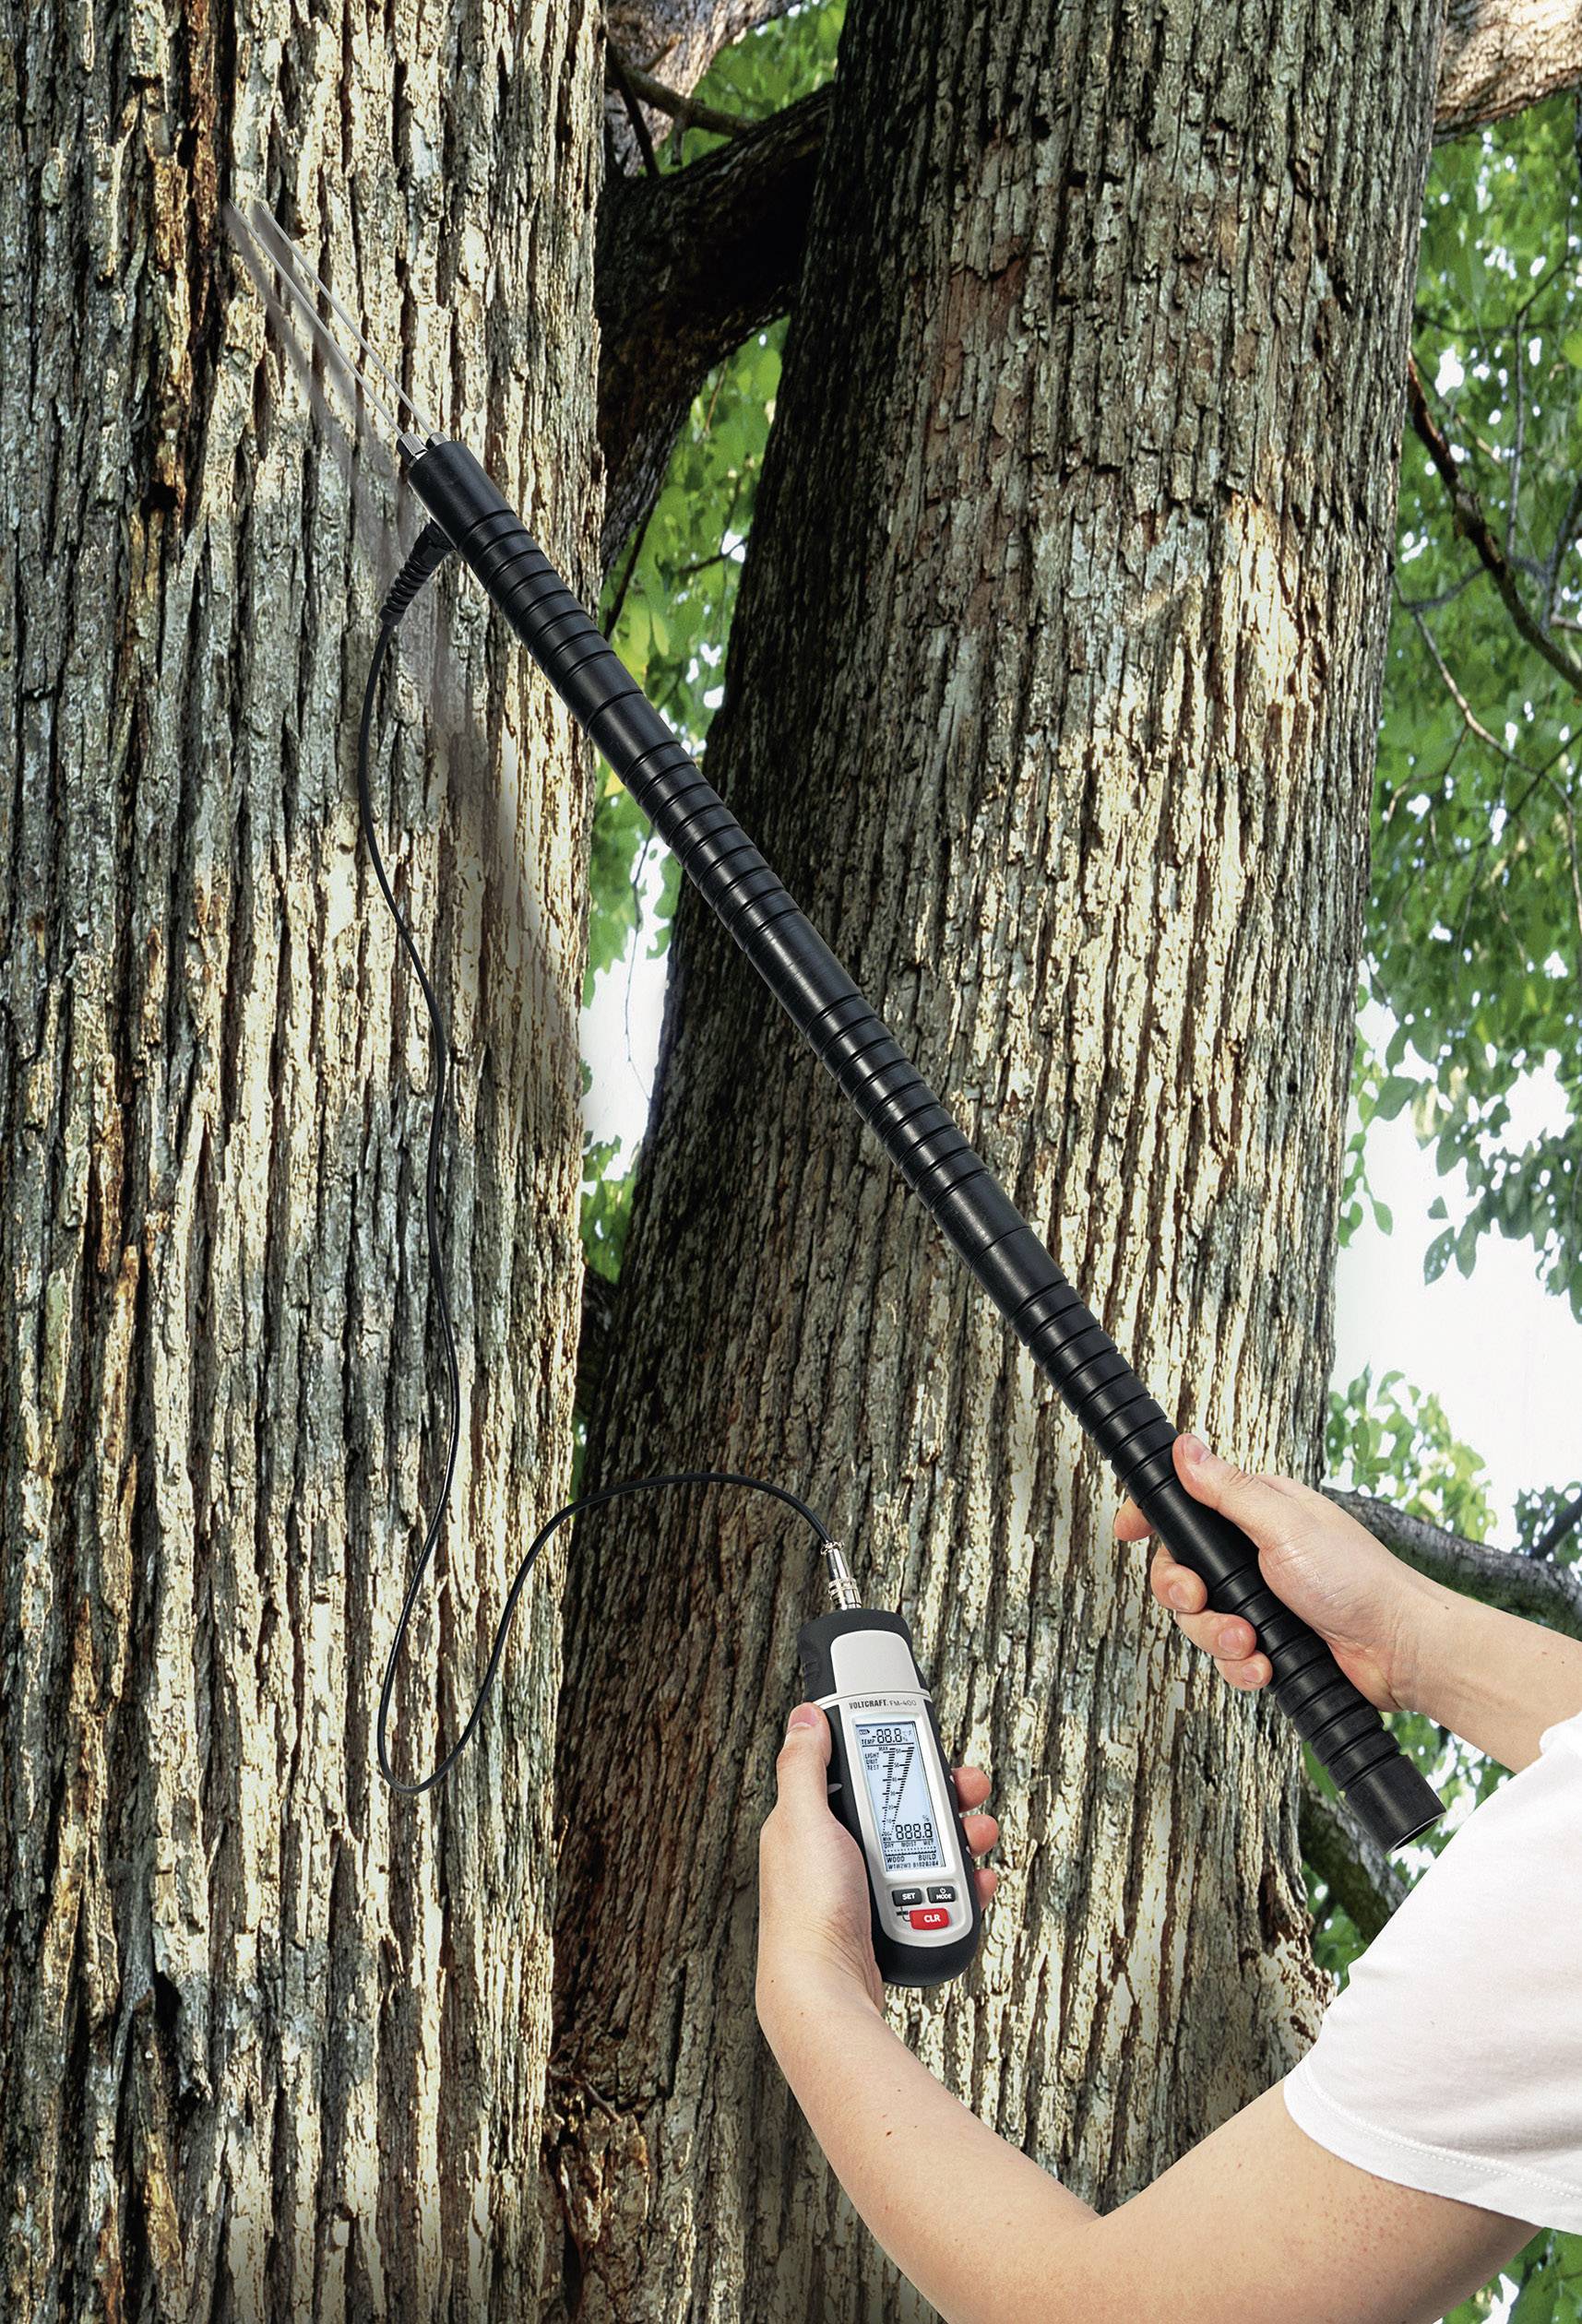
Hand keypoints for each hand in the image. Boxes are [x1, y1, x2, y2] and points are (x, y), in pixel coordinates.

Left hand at [756, 1704, 998, 2028]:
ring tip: (979, 1839)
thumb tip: (805, 1717)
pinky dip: (961, 1885)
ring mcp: (864, 1889)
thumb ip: (803, 1767)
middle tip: (972, 1793)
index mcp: (813, 1823)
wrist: (826, 1992)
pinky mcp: (888, 1921)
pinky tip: (975, 1881)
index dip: (899, 1759)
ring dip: (959, 1840)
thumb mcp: (803, 1822)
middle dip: (943, 1799)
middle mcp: (837, 1853)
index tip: (931, 1752)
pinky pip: (935, 1892)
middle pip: (902, 1810)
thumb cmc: (808, 1912)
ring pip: (924, 1850)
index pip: (862, 1775)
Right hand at [1114, 1434, 1433, 1713]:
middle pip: (1182, 1570)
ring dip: (1217, 1636)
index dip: (1153, 1519)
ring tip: (1248, 1642)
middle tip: (1199, 1600)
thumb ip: (1229, 1491)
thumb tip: (1186, 1448)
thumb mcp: (1285, 1526)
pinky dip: (1240, 1666)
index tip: (1128, 1531)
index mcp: (1257, 1511)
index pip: (1187, 1505)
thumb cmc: (1358, 1579)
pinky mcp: (1268, 1642)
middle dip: (1185, 1594)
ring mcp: (1260, 1599)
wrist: (1400, 1650)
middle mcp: (1253, 1553)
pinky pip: (1227, 1656)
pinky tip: (1263, 1666)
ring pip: (1200, 1619)